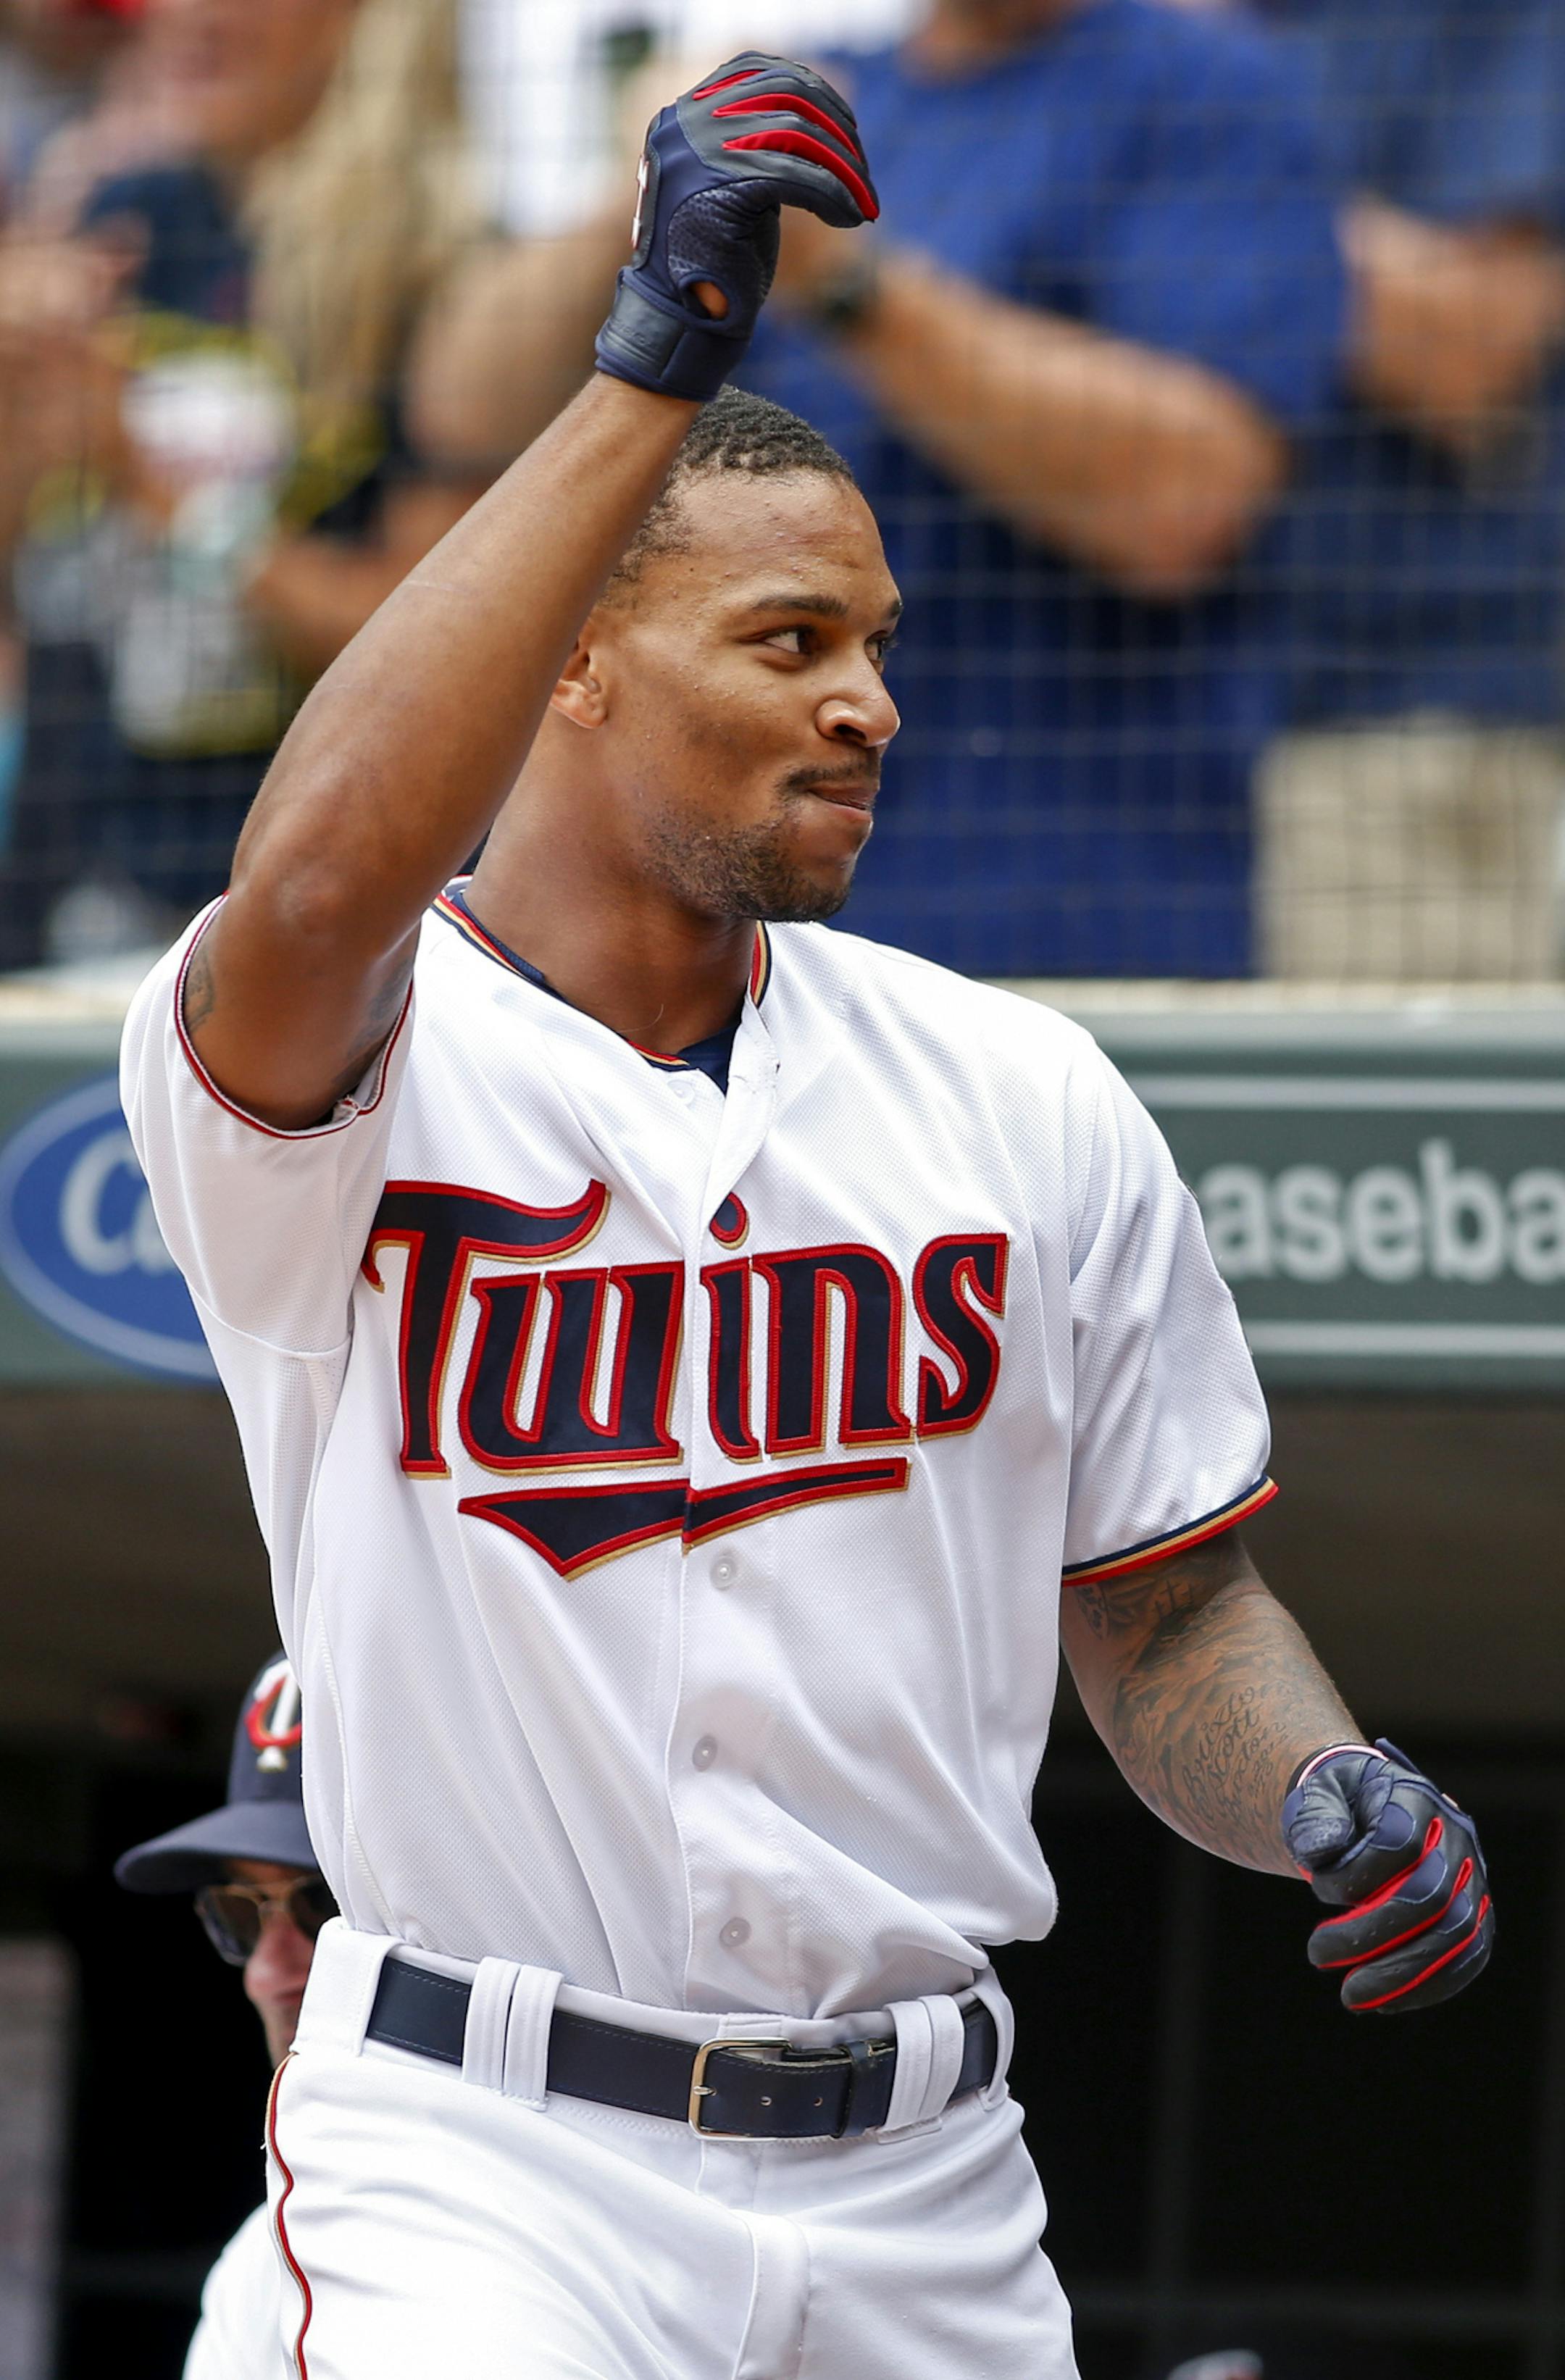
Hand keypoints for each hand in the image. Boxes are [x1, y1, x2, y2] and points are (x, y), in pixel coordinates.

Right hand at [594, 51, 877, 402]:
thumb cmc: (714, 264)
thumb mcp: (734, 186)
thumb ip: (757, 145)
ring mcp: (699, 152)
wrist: (683, 323)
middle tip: (863, 176)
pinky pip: (799, 175)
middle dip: (839, 130)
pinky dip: (836, 195)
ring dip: (845, 168)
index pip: (761, 71)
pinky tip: (851, 218)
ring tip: (863, 204)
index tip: (847, 132)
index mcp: (683, 117)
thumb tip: (819, 112)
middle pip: (787, 94)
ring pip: (798, 131)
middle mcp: (685, 124)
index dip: (816, 93)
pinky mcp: (722, 187)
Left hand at [1283, 1740, 1493, 2012]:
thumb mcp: (1315, 1796)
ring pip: (1457, 1933)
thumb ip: (1314, 1819)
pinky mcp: (1476, 1912)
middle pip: (1432, 1895)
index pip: (1397, 1843)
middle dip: (1373, 1935)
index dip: (1353, 1875)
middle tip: (1317, 1956)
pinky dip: (1431, 1985)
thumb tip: (1323, 1851)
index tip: (1315, 1887)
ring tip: (1353, 1997)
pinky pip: (1469, 1955)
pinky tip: (1386, 2002)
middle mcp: (1455, 1835)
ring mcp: (1472, 1875)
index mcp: (1415, 1797)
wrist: (1367, 1811)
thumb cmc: (1338, 1806)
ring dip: (1403, 1974)